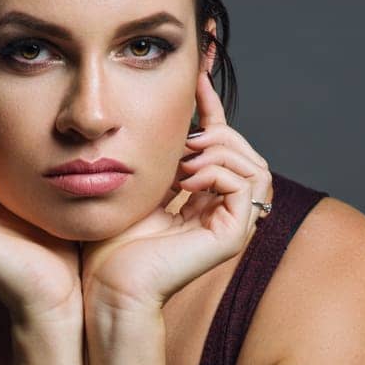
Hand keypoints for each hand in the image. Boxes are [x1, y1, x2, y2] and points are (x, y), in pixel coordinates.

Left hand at [79, 70, 273, 315]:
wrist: (109, 287)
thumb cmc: (112, 245)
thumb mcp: (137, 184)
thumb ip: (159, 156)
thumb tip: (165, 111)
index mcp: (203, 200)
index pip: (221, 145)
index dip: (212, 107)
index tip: (197, 77)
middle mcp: (223, 212)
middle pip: (245, 151)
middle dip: (219, 132)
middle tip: (185, 141)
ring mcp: (232, 226)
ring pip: (255, 164)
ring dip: (220, 151)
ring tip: (184, 163)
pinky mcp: (233, 237)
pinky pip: (248, 183)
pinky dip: (219, 170)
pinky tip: (188, 179)